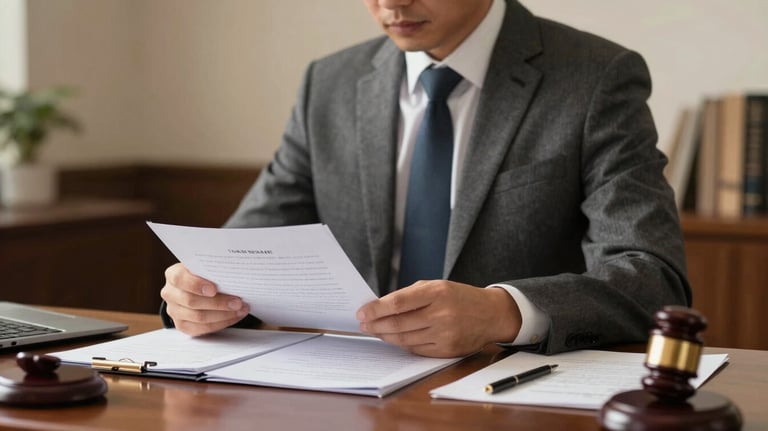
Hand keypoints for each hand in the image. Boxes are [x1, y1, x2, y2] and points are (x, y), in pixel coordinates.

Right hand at [160, 263, 249, 335]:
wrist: (196, 287)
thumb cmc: (203, 275)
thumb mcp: (205, 267)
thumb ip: (212, 270)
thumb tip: (233, 275)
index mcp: (173, 274)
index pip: (179, 279)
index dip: (196, 285)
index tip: (214, 289)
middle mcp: (170, 293)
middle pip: (192, 301)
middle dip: (218, 303)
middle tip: (238, 302)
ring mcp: (174, 311)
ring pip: (199, 317)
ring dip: (224, 315)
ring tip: (241, 309)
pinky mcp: (182, 325)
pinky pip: (202, 328)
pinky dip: (222, 323)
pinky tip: (234, 316)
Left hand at [356, 280, 521, 357]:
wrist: (492, 314)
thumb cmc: (459, 297)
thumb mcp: (437, 286)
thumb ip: (410, 295)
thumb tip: (380, 307)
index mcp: (437, 292)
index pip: (398, 303)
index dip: (376, 309)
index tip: (362, 312)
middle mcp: (441, 314)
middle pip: (398, 323)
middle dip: (376, 325)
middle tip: (363, 324)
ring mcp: (445, 334)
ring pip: (405, 339)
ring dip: (385, 336)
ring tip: (375, 331)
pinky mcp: (447, 350)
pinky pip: (416, 349)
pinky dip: (402, 344)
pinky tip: (394, 339)